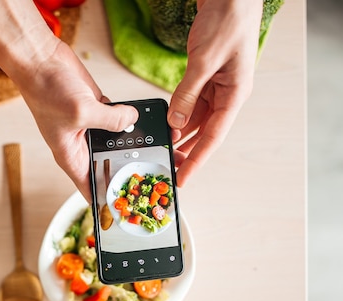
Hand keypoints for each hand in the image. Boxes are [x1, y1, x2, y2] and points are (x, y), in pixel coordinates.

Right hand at [0, 0, 137, 201]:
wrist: (40, 60)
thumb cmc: (46, 91)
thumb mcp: (81, 110)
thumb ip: (111, 120)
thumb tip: (132, 120)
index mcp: (71, 157)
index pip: (90, 189)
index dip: (106, 202)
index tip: (126, 213)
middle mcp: (81, 146)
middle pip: (107, 167)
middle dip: (127, 173)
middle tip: (153, 180)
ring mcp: (90, 127)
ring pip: (116, 144)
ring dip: (132, 145)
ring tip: (157, 153)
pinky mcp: (97, 109)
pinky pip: (119, 120)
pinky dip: (131, 121)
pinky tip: (147, 124)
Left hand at [167, 0, 262, 185]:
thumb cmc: (228, 22)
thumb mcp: (204, 61)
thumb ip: (188, 93)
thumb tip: (175, 121)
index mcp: (235, 94)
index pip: (213, 137)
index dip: (197, 160)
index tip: (183, 178)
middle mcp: (227, 94)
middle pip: (204, 131)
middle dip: (187, 149)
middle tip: (169, 166)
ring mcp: (217, 85)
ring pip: (196, 117)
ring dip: (180, 131)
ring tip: (164, 147)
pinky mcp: (207, 76)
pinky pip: (191, 101)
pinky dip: (178, 112)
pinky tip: (167, 121)